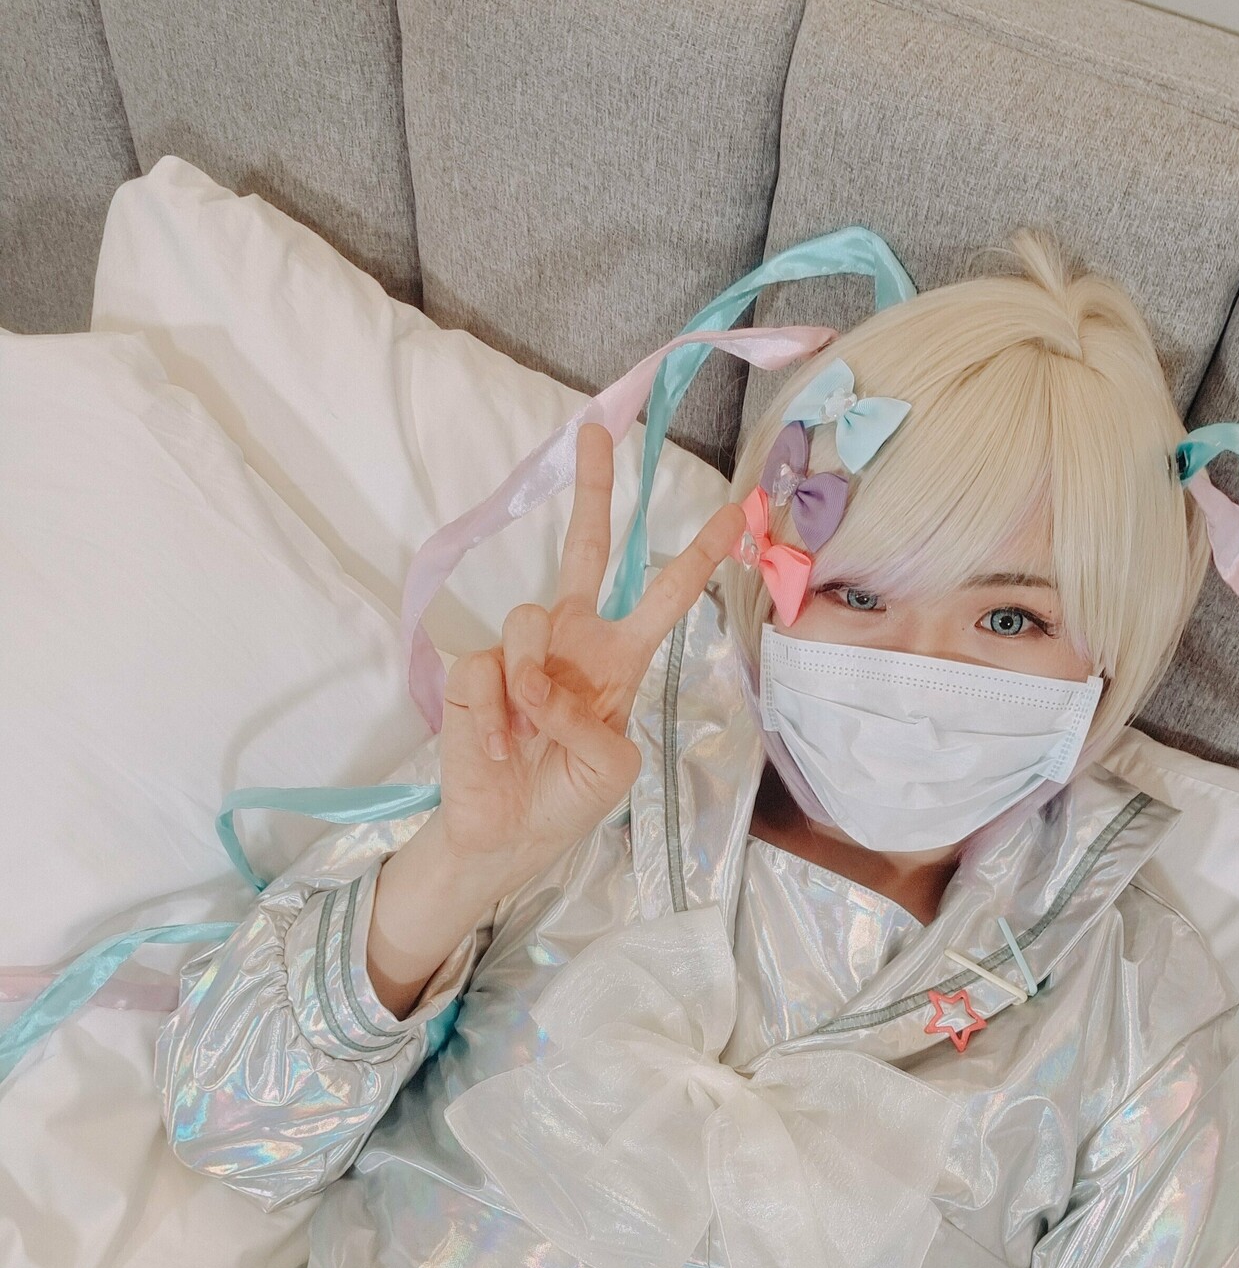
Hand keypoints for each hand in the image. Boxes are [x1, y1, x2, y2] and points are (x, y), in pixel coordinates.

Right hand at [369, 425, 744, 1018]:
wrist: (504, 835)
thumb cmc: (566, 798)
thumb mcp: (612, 769)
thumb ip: (591, 721)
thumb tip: (540, 684)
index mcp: (619, 660)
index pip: (663, 594)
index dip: (698, 553)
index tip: (737, 510)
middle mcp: (571, 641)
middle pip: (584, 549)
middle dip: (593, 490)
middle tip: (596, 431)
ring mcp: (520, 651)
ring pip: (529, 621)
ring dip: (531, 687)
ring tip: (526, 735)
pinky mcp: (473, 669)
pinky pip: (488, 667)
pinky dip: (496, 715)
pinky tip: (496, 745)